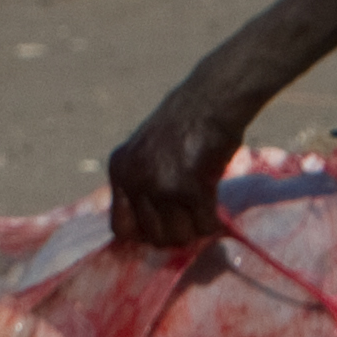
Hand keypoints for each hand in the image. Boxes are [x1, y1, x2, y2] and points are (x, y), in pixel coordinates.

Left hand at [104, 92, 240, 249]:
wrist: (211, 99)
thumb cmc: (184, 123)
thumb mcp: (145, 150)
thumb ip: (140, 182)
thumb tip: (149, 229)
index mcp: (119, 169)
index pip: (120, 228)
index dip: (144, 234)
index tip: (163, 228)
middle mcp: (134, 179)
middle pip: (153, 237)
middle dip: (175, 234)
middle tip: (190, 220)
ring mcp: (161, 185)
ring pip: (179, 236)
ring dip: (194, 230)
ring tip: (203, 213)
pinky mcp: (190, 188)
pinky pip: (204, 225)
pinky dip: (212, 223)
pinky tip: (217, 212)